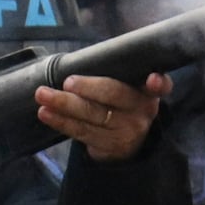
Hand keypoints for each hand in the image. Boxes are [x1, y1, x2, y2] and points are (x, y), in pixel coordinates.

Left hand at [33, 73, 161, 162]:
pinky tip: (46, 113)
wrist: (129, 144)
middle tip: (68, 81)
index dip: (158, 83)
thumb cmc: (123, 105)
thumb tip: (82, 57)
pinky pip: (81, 132)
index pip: (161, 86)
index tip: (153, 80)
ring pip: (92, 115)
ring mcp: (125, 132)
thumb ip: (118, 73)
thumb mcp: (130, 89)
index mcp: (148, 92)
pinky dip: (60, 121)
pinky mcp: (108, 147)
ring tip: (43, 95)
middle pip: (115, 96)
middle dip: (90, 88)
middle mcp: (141, 112)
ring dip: (65, 104)